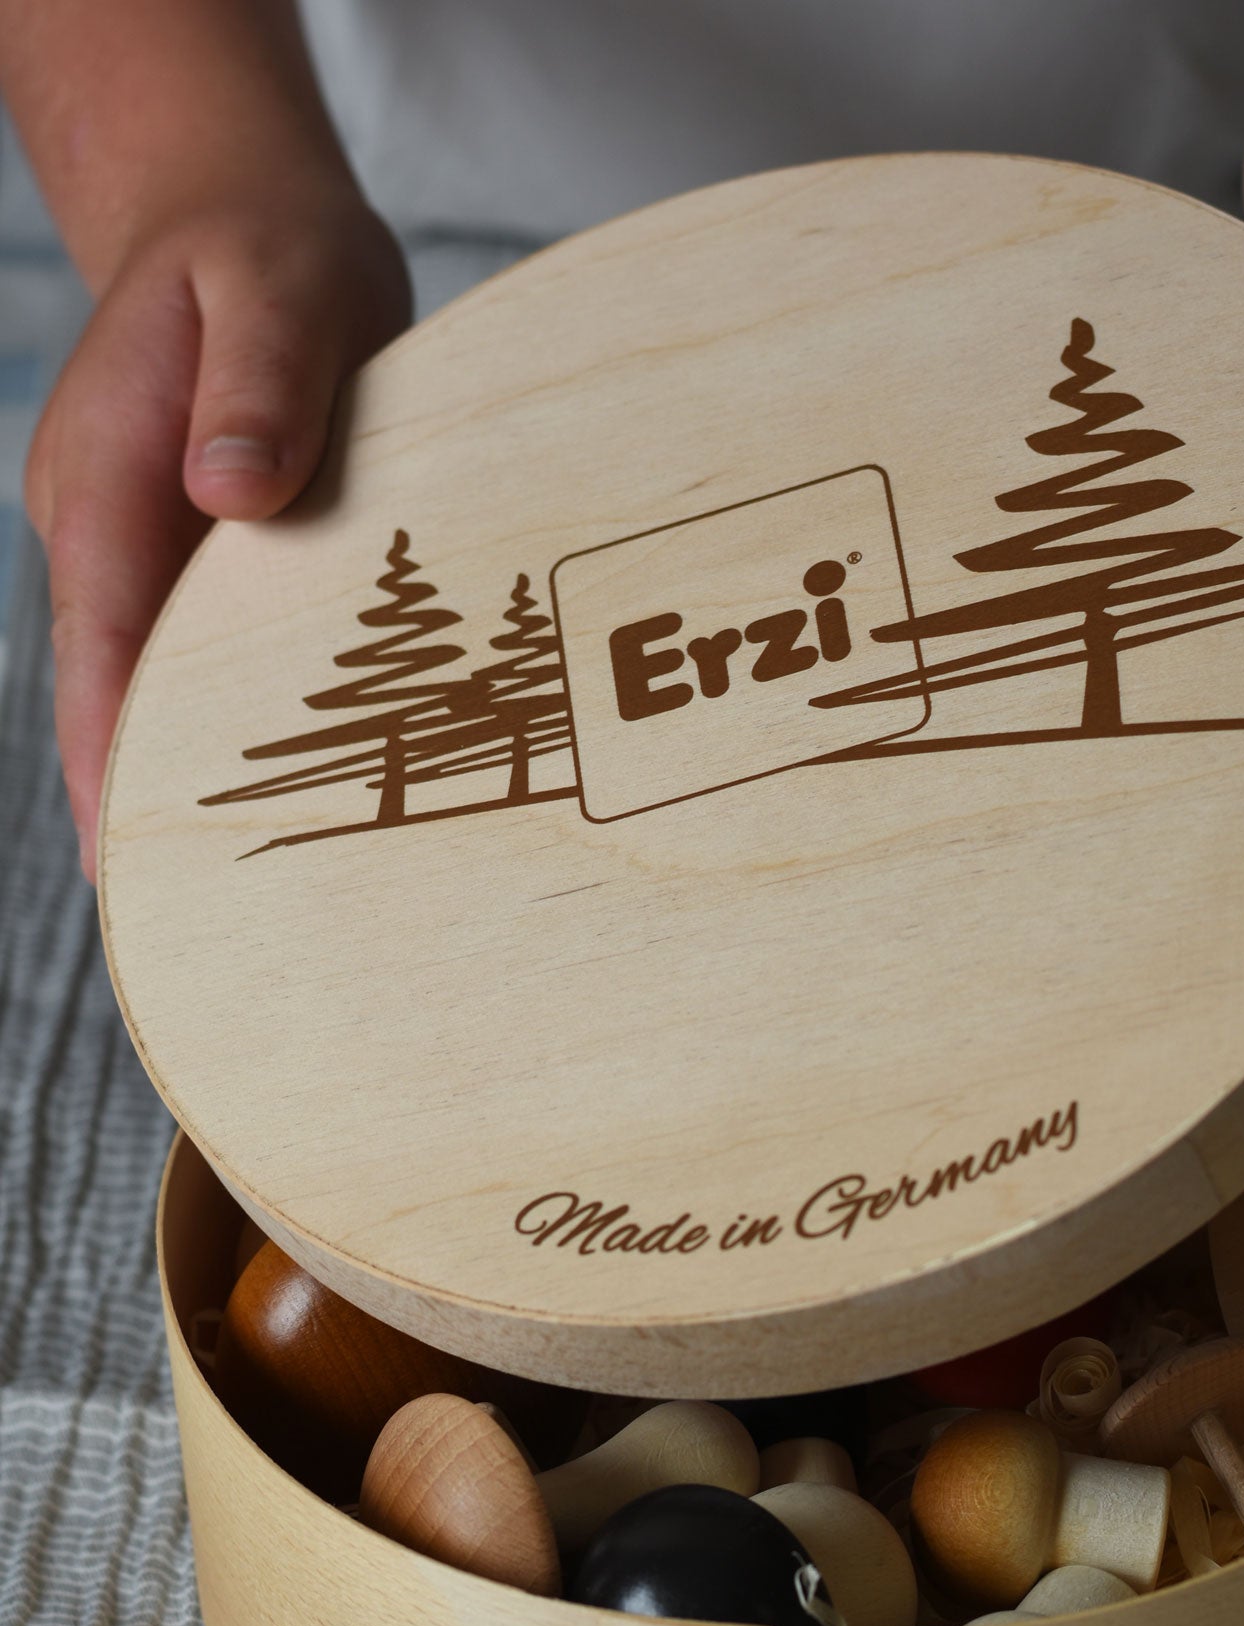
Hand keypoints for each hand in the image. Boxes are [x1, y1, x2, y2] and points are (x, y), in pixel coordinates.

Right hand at [25, 187, 410, 877]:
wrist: (239, 218)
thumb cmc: (264, 250)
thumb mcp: (279, 285)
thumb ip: (260, 383)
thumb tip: (231, 492)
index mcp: (109, 475)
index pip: (102, 633)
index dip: (107, 745)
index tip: (120, 851)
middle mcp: (109, 526)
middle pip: (117, 685)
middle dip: (140, 800)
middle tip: (187, 927)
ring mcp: (147, 547)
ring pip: (156, 680)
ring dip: (184, 776)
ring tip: (230, 902)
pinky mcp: (197, 556)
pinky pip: (202, 654)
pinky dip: (227, 723)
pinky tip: (274, 798)